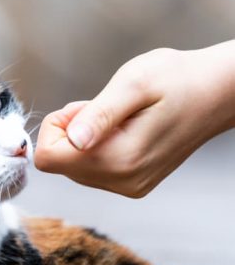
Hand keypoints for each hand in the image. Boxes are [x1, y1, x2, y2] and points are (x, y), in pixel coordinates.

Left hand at [34, 42, 234, 196]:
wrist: (217, 93)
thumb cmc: (178, 79)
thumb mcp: (133, 83)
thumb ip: (99, 114)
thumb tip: (73, 141)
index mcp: (119, 159)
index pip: (48, 159)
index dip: (55, 128)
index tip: (82, 108)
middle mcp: (122, 181)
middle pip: (60, 163)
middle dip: (70, 132)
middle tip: (103, 108)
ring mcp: (129, 185)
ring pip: (74, 167)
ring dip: (83, 139)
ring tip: (117, 116)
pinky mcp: (133, 183)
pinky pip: (92, 169)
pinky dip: (96, 147)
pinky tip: (123, 128)